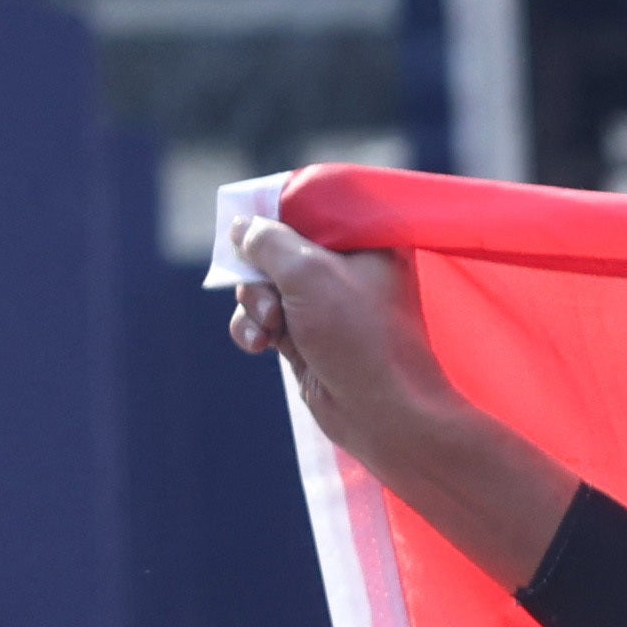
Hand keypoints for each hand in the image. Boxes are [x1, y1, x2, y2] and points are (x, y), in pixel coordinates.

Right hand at [222, 206, 580, 592]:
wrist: (385, 417)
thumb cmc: (358, 338)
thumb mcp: (307, 271)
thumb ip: (267, 240)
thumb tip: (241, 228)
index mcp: (367, 243)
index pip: (310, 209)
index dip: (274, 216)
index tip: (251, 231)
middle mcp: (349, 271)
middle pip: (276, 248)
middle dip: (258, 272)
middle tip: (268, 298)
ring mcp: (327, 307)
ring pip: (264, 285)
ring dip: (252, 303)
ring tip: (267, 327)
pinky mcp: (309, 339)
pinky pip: (264, 319)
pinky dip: (252, 327)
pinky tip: (256, 343)